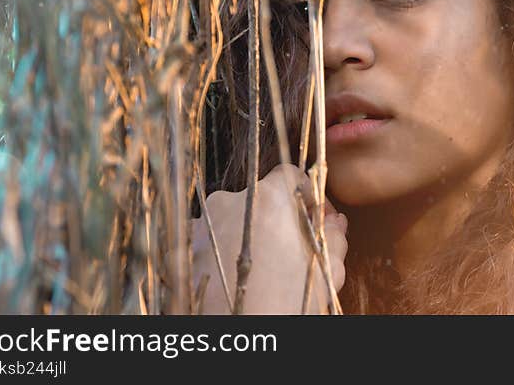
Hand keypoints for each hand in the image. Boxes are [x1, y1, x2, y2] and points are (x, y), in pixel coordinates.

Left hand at [192, 163, 347, 313]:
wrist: (237, 339)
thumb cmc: (286, 305)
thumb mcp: (326, 271)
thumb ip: (334, 237)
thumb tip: (334, 222)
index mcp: (270, 199)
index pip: (291, 174)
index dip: (307, 195)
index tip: (314, 218)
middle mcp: (229, 202)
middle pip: (260, 199)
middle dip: (276, 219)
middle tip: (289, 251)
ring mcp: (200, 226)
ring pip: (230, 220)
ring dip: (244, 236)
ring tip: (258, 271)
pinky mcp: (179, 251)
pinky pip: (203, 242)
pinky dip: (216, 254)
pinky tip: (230, 278)